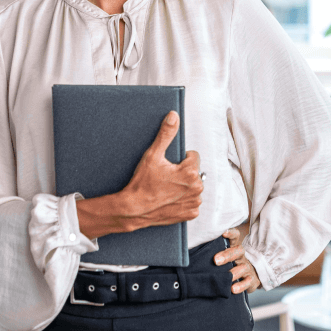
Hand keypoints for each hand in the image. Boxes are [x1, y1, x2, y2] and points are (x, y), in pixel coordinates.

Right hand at [119, 110, 202, 229]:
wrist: (134, 209)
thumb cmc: (142, 184)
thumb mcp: (153, 155)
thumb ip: (166, 134)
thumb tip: (173, 117)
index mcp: (191, 172)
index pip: (193, 156)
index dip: (180, 159)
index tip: (169, 166)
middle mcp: (196, 188)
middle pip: (194, 172)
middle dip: (183, 173)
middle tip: (166, 178)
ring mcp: (194, 202)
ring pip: (193, 186)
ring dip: (184, 186)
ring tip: (167, 188)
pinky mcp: (191, 213)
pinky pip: (191, 202)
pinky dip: (183, 200)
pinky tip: (171, 199)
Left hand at [214, 226, 260, 293]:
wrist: (249, 276)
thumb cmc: (230, 265)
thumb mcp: (223, 256)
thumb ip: (212, 252)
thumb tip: (193, 251)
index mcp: (233, 248)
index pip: (235, 236)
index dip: (230, 233)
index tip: (223, 233)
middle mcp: (241, 256)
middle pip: (238, 251)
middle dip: (227, 255)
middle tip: (216, 260)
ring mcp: (247, 268)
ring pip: (243, 267)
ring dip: (235, 272)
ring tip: (227, 277)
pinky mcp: (252, 280)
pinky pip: (248, 282)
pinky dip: (241, 286)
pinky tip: (233, 289)